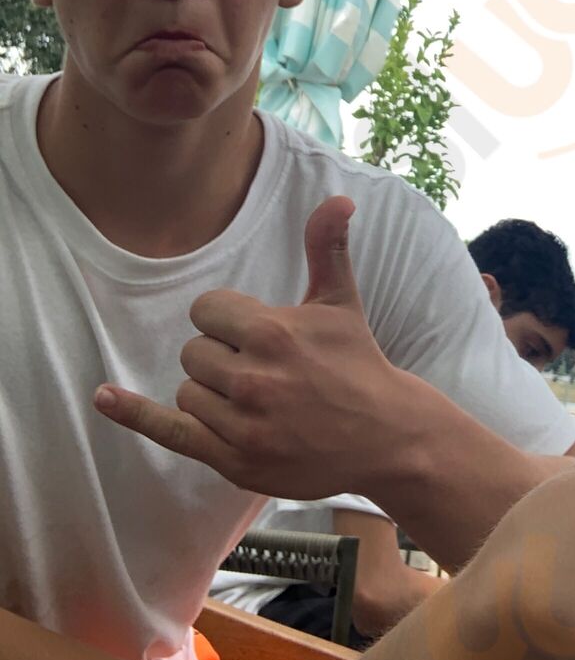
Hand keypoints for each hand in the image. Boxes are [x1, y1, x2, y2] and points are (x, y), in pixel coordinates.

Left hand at [92, 196, 397, 497]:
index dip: (227, 318)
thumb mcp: (342, 301)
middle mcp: (253, 379)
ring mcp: (243, 425)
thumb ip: (328, 247)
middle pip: (192, 352)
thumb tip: (338, 198)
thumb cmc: (358, 362)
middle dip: (220, 355)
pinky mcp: (235, 460)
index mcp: (273, 333)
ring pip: (187, 390)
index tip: (256, 331)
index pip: (206, 310)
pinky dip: (134, 414)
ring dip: (210, 390)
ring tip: (257, 397)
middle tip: (264, 367)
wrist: (384, 435)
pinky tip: (104, 397)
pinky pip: (171, 432)